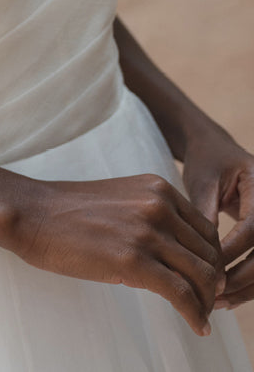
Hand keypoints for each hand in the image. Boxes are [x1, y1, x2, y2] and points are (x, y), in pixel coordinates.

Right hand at [11, 173, 223, 335]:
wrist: (33, 214)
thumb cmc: (68, 211)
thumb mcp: (120, 200)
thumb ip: (150, 216)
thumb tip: (174, 253)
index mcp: (157, 189)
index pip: (206, 230)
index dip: (211, 259)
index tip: (205, 280)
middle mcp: (159, 205)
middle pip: (209, 253)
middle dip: (212, 283)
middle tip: (206, 303)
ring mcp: (147, 232)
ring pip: (202, 275)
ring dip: (207, 301)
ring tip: (201, 315)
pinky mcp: (134, 260)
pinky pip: (181, 294)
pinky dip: (195, 314)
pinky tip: (197, 325)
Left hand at [182, 128, 253, 310]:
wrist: (215, 148)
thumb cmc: (207, 160)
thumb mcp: (203, 181)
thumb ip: (204, 213)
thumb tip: (202, 255)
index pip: (253, 225)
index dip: (234, 249)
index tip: (210, 267)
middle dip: (242, 276)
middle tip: (215, 294)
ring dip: (246, 287)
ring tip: (218, 302)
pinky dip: (248, 282)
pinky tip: (228, 297)